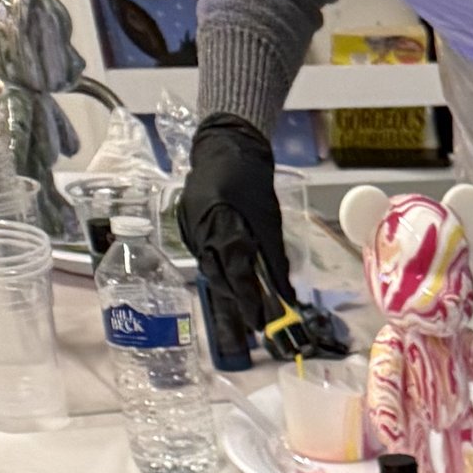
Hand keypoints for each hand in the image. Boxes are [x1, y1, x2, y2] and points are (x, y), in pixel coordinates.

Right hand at [181, 117, 302, 351]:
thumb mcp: (270, 222)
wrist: (224, 148)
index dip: (249, 302)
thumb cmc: (252, 183)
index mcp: (225, 226)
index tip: (260, 324)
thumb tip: (287, 297)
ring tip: (244, 302)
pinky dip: (215, 269)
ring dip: (226, 287)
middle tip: (254, 319)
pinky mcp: (185, 224)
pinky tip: (228, 278)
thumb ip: (276, 261)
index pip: (237, 274)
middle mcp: (203, 230)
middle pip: (218, 276)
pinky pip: (200, 254)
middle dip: (236, 300)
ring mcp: (190, 227)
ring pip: (208, 268)